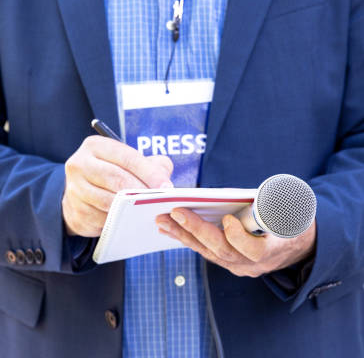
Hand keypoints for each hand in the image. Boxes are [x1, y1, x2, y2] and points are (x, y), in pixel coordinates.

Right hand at [63, 136, 173, 236]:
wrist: (80, 195)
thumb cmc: (110, 175)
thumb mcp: (127, 162)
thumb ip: (150, 164)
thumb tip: (164, 180)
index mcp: (95, 146)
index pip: (127, 157)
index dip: (149, 172)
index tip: (166, 186)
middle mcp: (79, 164)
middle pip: (116, 178)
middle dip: (141, 190)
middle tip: (159, 200)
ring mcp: (74, 189)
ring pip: (109, 201)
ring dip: (132, 208)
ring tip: (149, 210)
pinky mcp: (76, 212)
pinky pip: (103, 219)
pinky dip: (119, 220)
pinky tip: (131, 220)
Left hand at [155, 208, 315, 276]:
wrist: (302, 242)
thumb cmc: (295, 218)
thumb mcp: (294, 208)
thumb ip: (277, 204)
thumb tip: (258, 197)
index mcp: (276, 249)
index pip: (254, 250)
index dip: (239, 237)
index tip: (227, 220)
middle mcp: (256, 263)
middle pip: (222, 251)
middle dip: (196, 230)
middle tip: (175, 213)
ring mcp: (242, 266)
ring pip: (209, 252)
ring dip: (184, 235)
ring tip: (162, 221)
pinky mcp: (230, 262)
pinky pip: (206, 251)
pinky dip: (188, 238)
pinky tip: (170, 227)